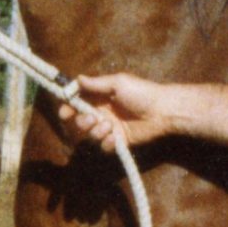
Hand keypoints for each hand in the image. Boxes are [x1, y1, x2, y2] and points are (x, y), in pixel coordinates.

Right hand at [58, 73, 178, 150]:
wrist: (162, 110)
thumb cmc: (142, 92)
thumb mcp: (118, 83)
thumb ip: (96, 84)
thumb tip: (77, 79)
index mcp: (100, 97)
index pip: (78, 103)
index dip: (68, 108)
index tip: (65, 112)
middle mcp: (103, 113)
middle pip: (80, 121)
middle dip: (82, 122)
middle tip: (93, 119)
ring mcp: (111, 128)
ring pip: (91, 135)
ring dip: (96, 132)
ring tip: (110, 127)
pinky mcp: (119, 141)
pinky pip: (105, 147)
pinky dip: (107, 143)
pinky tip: (116, 137)